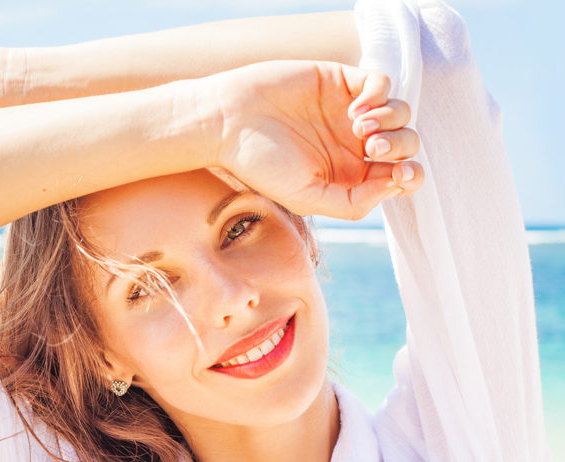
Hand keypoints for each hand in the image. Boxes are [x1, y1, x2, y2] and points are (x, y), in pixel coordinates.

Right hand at [210, 61, 422, 219]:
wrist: (228, 122)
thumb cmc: (260, 164)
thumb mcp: (305, 198)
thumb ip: (352, 203)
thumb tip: (394, 185)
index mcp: (349, 175)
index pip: (400, 174)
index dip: (410, 175)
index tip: (398, 174)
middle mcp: (354, 144)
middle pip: (406, 144)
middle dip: (400, 148)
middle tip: (369, 149)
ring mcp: (350, 111)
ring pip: (401, 113)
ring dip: (391, 121)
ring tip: (358, 129)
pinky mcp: (341, 81)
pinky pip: (381, 83)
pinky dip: (379, 96)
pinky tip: (354, 110)